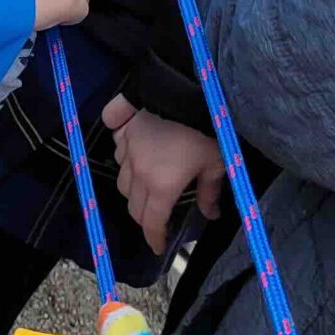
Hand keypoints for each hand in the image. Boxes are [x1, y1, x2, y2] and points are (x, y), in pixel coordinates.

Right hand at [104, 95, 223, 256]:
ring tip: (149, 188)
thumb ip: (210, 191)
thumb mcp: (216, 163)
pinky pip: (118, 153)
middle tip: (157, 220)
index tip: (159, 247)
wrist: (187, 88)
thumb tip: (211, 214)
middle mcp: (138, 172)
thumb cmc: (206, 129)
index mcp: (161, 186)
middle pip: (133, 206)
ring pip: (122, 182)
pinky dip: (126, 162)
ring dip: (134, 191)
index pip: (152, 223)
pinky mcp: (122, 131)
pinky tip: (139, 157)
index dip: (154, 238)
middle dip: (145, 218)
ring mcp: (126, 150)